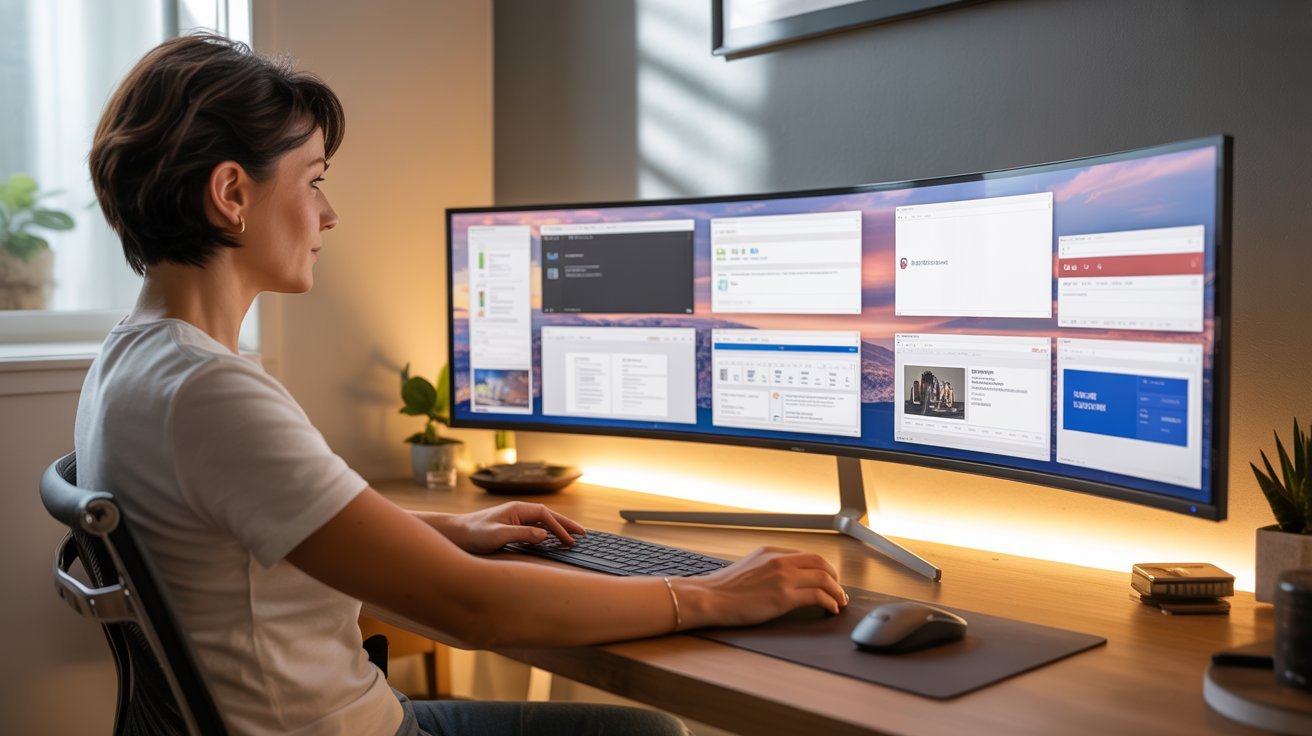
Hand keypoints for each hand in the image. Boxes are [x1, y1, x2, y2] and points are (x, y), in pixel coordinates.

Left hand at [441, 502, 585, 553]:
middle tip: (582, 534)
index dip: (559, 528)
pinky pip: (535, 528)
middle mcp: (518, 511)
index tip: (570, 540)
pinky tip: (552, 540)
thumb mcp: (498, 535)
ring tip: (572, 537)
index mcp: (517, 509)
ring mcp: (515, 518)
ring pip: (543, 521)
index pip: (545, 516)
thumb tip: (544, 534)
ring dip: (558, 529)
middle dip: (566, 524)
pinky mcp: (512, 526)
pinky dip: (547, 533)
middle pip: (548, 515)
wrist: (456, 533)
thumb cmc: (474, 533)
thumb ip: (522, 534)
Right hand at [678, 546, 847, 627]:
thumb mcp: (749, 567)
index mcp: (771, 552)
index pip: (807, 555)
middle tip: (838, 590)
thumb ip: (768, 567)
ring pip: (824, 578)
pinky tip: (830, 609)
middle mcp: (780, 561)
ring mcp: (783, 577)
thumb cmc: (725, 588)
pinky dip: (830, 602)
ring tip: (839, 601)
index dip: (823, 568)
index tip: (828, 578)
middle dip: (835, 577)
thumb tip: (784, 578)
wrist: (711, 597)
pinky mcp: (784, 597)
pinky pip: (817, 596)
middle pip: (820, 562)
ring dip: (836, 591)